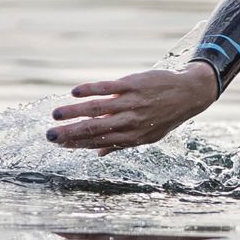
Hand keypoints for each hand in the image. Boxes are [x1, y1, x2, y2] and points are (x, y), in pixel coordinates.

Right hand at [47, 61, 218, 155]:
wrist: (189, 94)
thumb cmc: (166, 116)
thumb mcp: (148, 136)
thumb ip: (121, 143)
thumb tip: (97, 154)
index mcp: (133, 137)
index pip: (99, 143)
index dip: (77, 144)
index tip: (58, 144)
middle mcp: (131, 122)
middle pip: (95, 129)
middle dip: (70, 133)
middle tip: (49, 136)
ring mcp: (132, 103)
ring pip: (97, 109)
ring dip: (74, 112)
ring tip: (55, 114)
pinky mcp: (133, 85)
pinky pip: (107, 88)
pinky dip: (89, 90)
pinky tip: (74, 93)